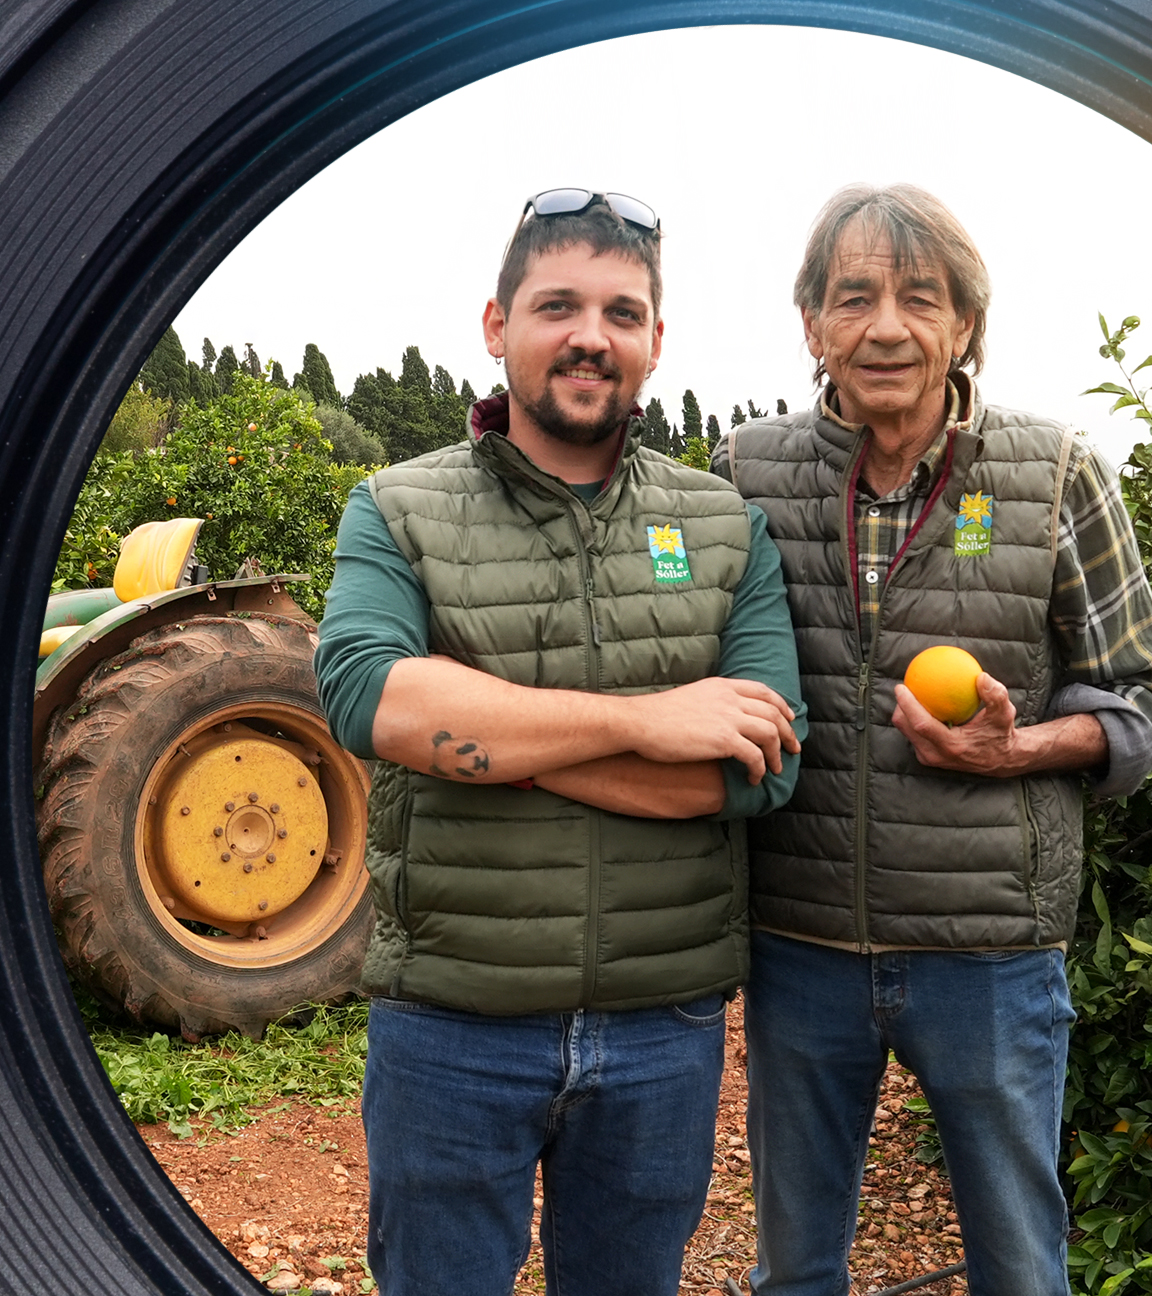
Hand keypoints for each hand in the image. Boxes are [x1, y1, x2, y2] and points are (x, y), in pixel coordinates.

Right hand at [629, 677, 799, 783]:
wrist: (640, 722)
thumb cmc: (658, 715)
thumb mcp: (692, 697)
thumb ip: (713, 702)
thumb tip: (725, 719)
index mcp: (722, 686)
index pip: (763, 691)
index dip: (781, 706)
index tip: (789, 719)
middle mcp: (729, 698)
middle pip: (773, 712)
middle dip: (787, 733)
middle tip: (793, 749)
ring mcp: (728, 718)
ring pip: (770, 733)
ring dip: (777, 754)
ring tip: (776, 769)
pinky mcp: (723, 740)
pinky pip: (755, 755)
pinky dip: (760, 769)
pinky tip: (754, 778)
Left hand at [892, 671, 1023, 775]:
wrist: (1001, 760)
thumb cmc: (1000, 734)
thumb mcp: (1004, 714)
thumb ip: (996, 696)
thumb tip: (981, 677)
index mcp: (951, 746)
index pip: (921, 724)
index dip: (907, 705)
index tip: (901, 687)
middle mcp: (936, 755)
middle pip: (906, 727)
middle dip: (900, 706)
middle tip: (904, 686)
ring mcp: (930, 758)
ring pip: (906, 731)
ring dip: (904, 712)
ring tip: (909, 693)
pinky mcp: (928, 757)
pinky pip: (912, 734)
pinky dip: (911, 719)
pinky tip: (918, 703)